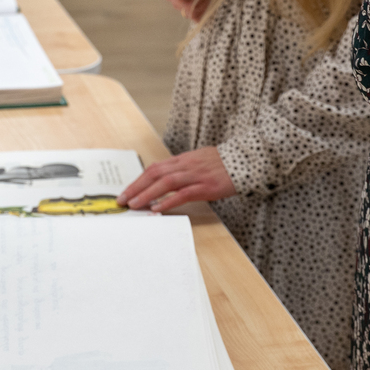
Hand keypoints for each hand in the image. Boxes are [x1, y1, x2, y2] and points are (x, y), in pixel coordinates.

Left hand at [117, 148, 234, 211]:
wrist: (246, 160)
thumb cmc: (223, 164)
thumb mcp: (199, 161)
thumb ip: (183, 169)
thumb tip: (166, 180)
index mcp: (183, 160)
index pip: (155, 168)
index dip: (138, 180)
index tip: (127, 191)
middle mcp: (186, 165)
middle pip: (155, 173)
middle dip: (136, 187)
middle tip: (122, 199)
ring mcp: (196, 175)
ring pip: (166, 183)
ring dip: (147, 194)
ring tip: (135, 205)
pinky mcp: (207, 186)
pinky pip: (184, 194)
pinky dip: (169, 201)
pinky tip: (158, 209)